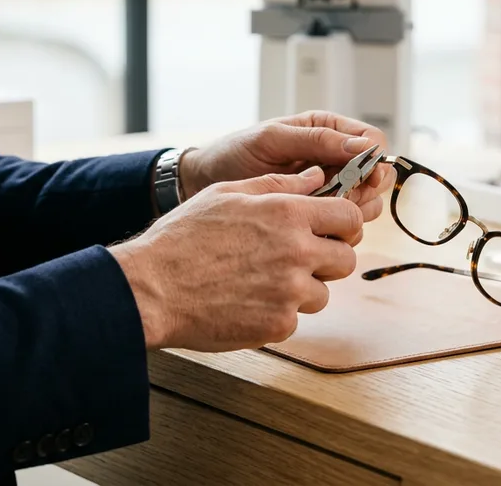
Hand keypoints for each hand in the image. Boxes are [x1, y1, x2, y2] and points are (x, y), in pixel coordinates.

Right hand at [111, 166, 362, 350]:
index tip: (332, 230)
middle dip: (328, 259)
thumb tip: (315, 175)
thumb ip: (278, 184)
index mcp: (288, 214)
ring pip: (322, 293)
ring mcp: (290, 292)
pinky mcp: (278, 325)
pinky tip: (247, 301)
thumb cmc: (183, 238)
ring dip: (302, 289)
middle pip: (345, 259)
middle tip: (298, 259)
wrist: (151, 289)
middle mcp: (297, 252)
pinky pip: (295, 319)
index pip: (349, 217)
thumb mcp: (227, 193)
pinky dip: (277, 314)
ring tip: (262, 281)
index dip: (344, 224)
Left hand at [178, 111, 394, 222]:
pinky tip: (310, 226)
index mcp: (328, 130)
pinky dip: (335, 227)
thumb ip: (316, 141)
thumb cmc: (234, 153)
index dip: (374, 161)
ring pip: (367, 204)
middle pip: (377, 178)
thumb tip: (361, 147)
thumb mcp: (272, 140)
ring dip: (350, 212)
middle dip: (363, 191)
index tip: (360, 177)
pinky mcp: (319, 214)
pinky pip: (343, 224)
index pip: (373, 142)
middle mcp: (335, 158)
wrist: (205, 184)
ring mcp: (330, 188)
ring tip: (315, 211)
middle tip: (334, 198)